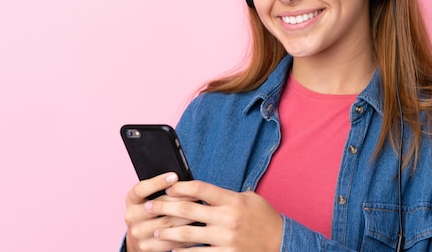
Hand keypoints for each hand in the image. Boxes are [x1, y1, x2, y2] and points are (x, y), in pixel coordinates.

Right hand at [124, 173, 192, 251]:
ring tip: (201, 211)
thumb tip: (182, 182)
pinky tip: (197, 228)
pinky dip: (186, 234)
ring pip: (167, 224)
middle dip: (181, 200)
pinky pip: (170, 241)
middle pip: (158, 207)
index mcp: (132, 199)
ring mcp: (137, 233)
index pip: (141, 189)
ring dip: (187, 218)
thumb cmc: (153, 209)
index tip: (174, 176)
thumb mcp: (151, 196)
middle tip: (198, 195)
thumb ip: (162, 189)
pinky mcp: (146, 247)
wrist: (141, 236)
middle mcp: (131, 216)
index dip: (157, 182)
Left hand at [145, 180, 283, 251]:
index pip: (199, 188)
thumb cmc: (266, 220)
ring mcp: (226, 239)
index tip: (167, 188)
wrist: (282, 244)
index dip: (179, 187)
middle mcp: (228, 218)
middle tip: (149, 206)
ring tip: (156, 232)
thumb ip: (230, 195)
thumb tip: (206, 191)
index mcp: (233, 200)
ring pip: (187, 235)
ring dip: (167, 233)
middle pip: (187, 210)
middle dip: (163, 207)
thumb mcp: (252, 200)